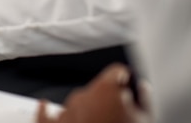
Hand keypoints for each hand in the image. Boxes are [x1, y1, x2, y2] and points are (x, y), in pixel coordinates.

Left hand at [36, 63, 151, 122]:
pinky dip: (46, 111)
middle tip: (121, 117)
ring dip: (89, 113)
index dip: (127, 80)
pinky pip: (45, 113)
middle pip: (99, 90)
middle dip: (110, 101)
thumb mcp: (145, 120)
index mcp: (106, 90)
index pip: (118, 72)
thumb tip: (142, 89)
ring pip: (79, 104)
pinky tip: (44, 105)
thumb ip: (145, 101)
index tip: (131, 89)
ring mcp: (65, 110)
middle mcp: (82, 95)